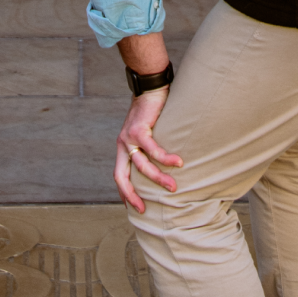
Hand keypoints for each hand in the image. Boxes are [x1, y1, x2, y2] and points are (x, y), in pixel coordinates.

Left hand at [114, 88, 181, 213]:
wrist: (149, 87)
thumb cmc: (152, 111)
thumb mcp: (146, 133)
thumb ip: (148, 149)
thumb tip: (163, 165)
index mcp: (123, 147)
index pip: (119, 175)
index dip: (124, 193)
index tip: (133, 208)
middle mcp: (123, 144)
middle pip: (121, 177)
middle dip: (130, 195)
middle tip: (143, 209)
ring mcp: (128, 137)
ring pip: (142, 165)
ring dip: (158, 178)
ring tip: (173, 187)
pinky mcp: (139, 129)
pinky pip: (153, 149)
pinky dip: (166, 158)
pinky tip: (178, 163)